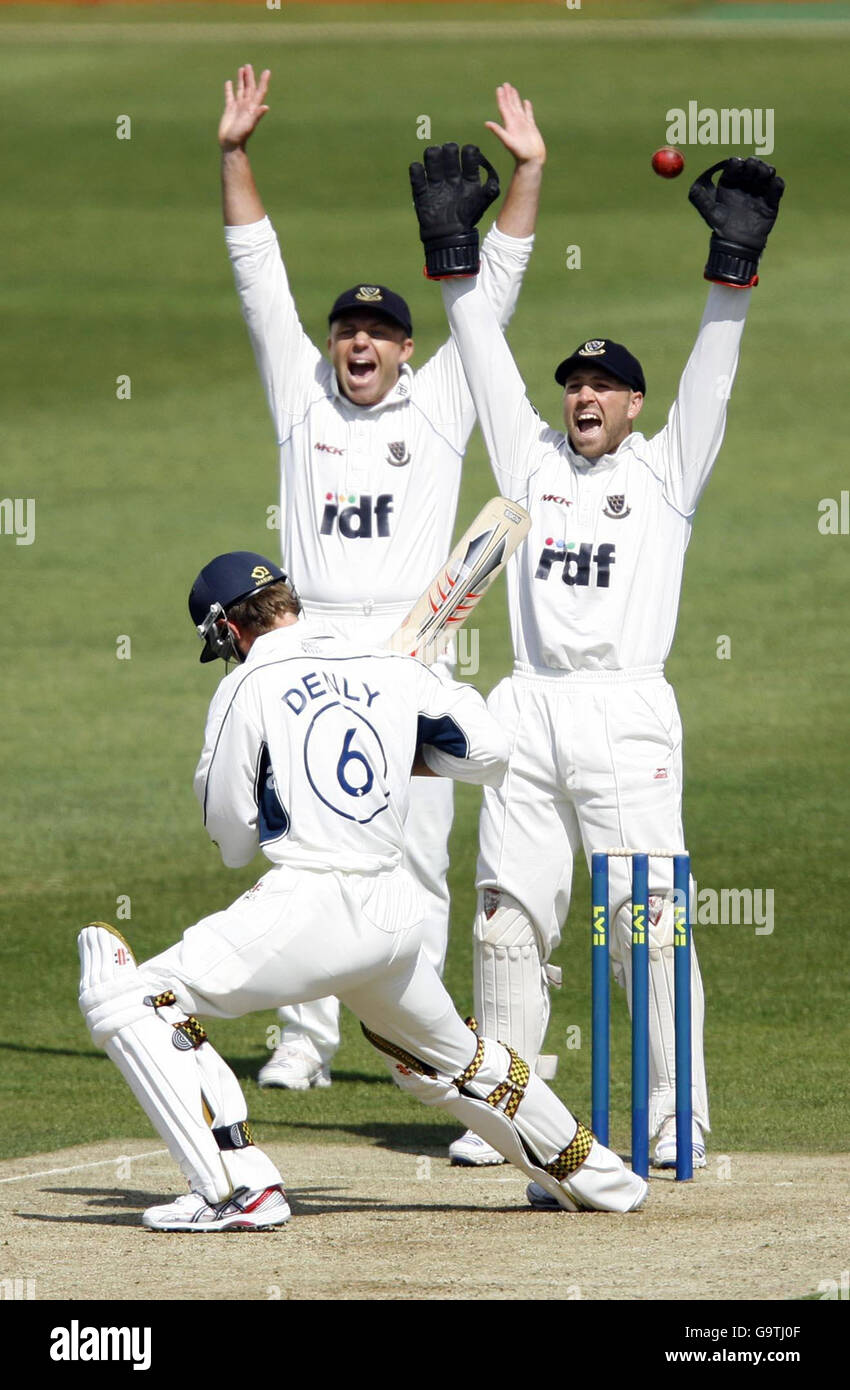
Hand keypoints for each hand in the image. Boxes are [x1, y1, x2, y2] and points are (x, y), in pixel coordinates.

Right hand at [218, 64, 270, 151]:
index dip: (263, 82)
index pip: (259, 92)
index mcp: (252, 108)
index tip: (267, 71)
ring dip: (241, 79)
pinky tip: (229, 82)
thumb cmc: (240, 136)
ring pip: (240, 90)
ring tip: (242, 69)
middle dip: (250, 77)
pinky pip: (230, 96)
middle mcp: (246, 106)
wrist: (230, 144)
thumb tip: (266, 107)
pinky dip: (229, 89)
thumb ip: (257, 115)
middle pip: (249, 88)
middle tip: (249, 65)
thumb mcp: (249, 125)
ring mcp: (238, 107)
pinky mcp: (229, 110)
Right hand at [409, 143, 499, 278]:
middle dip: (449, 150)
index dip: (469, 151)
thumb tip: (493, 177)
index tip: (469, 158)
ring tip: (435, 163)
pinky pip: (416, 174)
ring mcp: (436, 182)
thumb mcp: (481, 203)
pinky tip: (421, 174)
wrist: (449, 238)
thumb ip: (490, 189)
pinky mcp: (422, 191)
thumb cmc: (467, 218)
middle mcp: (451, 175)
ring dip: (433, 155)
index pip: (469, 152)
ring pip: (432, 155)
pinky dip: (416, 170)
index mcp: (467, 176)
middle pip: (449, 149)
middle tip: (450, 159)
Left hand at [485, 83, 545, 166]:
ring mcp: (523, 124)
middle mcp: (515, 123)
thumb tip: (487, 123)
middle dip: (508, 95)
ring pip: (518, 108)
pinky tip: (526, 102)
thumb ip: (498, 131)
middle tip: (505, 84)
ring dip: (515, 98)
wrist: (531, 161)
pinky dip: (527, 108)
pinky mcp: (531, 127)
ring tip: (513, 89)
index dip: (501, 98)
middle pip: (510, 105)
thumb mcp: (508, 141)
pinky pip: (528, 114)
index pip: (504, 108)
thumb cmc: (520, 153)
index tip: (499, 88)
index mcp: (509, 124)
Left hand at [689, 157, 783, 285]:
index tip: (737, 164)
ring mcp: (758, 190)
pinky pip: (777, 188)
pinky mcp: (771, 200)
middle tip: (753, 167)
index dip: (736, 163)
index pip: (734, 166)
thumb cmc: (722, 228)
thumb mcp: (710, 213)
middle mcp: (744, 183)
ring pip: (766, 173)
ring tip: (765, 174)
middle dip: (753, 164)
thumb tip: (693, 187)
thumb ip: (701, 200)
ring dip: (766, 170)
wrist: (738, 245)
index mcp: (729, 182)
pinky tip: (774, 185)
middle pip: (751, 166)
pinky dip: (777, 185)